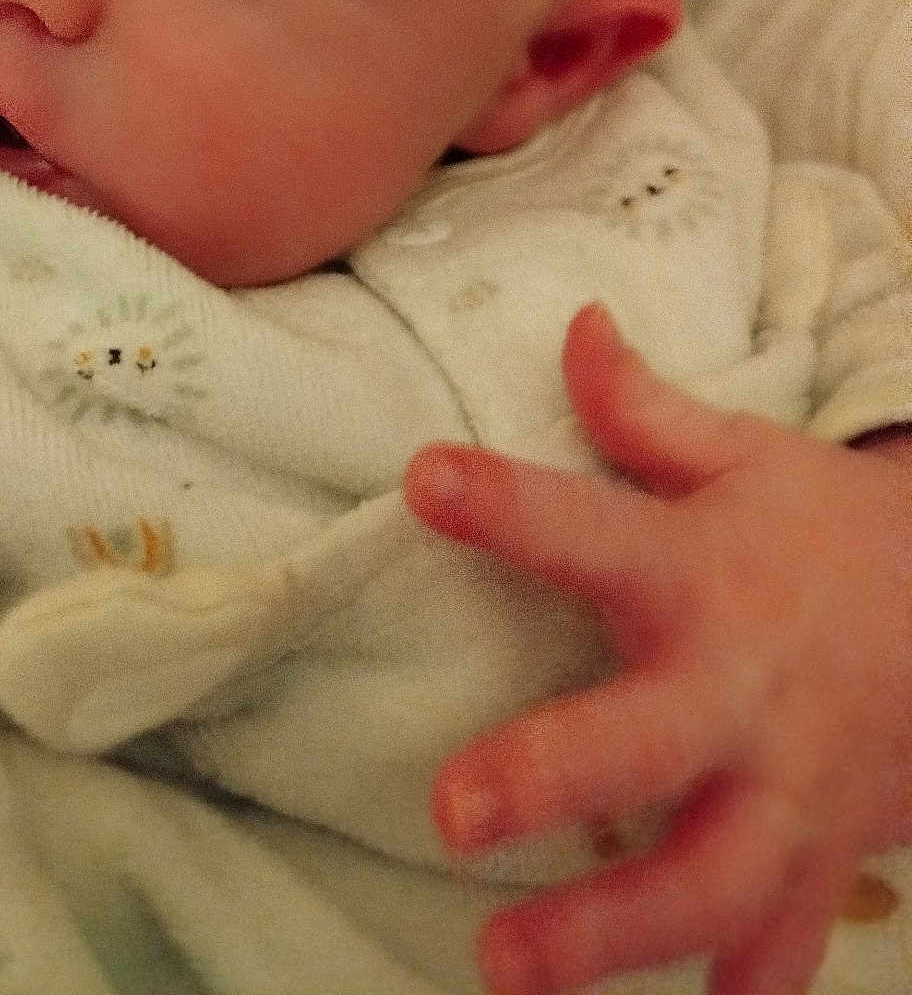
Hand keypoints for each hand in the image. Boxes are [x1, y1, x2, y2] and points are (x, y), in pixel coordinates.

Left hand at [403, 303, 911, 994]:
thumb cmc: (827, 535)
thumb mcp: (749, 459)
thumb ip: (645, 409)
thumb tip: (574, 324)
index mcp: (703, 573)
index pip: (590, 526)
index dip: (507, 503)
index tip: (424, 478)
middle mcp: (739, 689)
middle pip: (647, 741)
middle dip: (554, 777)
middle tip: (451, 812)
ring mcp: (789, 792)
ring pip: (707, 880)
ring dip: (608, 935)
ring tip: (500, 965)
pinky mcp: (820, 864)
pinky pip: (782, 948)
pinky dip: (739, 991)